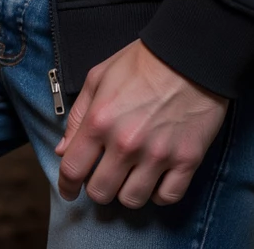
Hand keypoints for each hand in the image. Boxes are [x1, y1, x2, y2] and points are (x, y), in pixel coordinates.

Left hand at [54, 40, 227, 209]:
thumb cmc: (142, 62)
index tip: (69, 191)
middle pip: (101, 192)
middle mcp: (126, 143)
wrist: (189, 54)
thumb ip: (78, 115)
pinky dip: (159, 193)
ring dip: (128, 190)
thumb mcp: (99, 77)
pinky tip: (157, 178)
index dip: (66, 186)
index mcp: (100, 121)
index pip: (72, 170)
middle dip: (98, 187)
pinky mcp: (186, 160)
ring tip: (132, 174)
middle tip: (106, 175)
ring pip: (132, 200)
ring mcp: (158, 155)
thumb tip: (64, 150)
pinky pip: (167, 197)